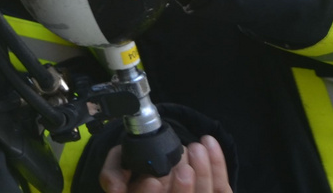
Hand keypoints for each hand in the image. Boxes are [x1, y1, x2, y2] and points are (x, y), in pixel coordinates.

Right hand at [101, 136, 229, 192]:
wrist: (159, 163)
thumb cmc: (135, 167)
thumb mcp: (116, 166)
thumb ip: (112, 175)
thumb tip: (115, 188)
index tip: (152, 179)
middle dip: (181, 188)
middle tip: (180, 163)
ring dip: (203, 174)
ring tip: (195, 148)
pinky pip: (221, 188)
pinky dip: (218, 165)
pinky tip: (209, 144)